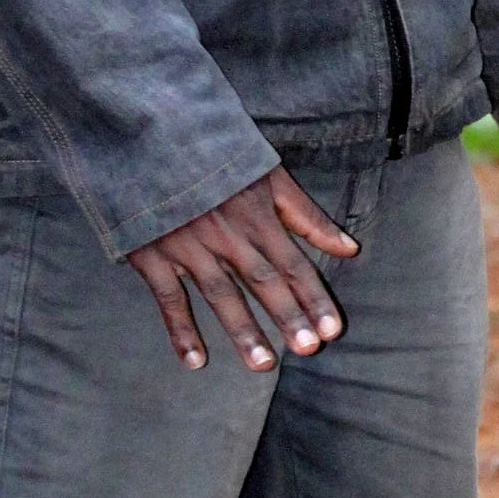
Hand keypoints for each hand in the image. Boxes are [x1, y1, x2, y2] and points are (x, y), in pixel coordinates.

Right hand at [129, 165, 359, 371]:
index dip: (313, 297)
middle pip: (263, 281)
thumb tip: (350, 249)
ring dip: (242, 330)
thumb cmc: (215, 156)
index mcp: (256, 215)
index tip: (332, 330)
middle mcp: (227, 233)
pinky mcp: (151, 252)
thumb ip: (307, 216)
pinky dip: (180, 330)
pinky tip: (195, 361)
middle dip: (287, 316)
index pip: (293, 263)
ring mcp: (188, 245)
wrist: (149, 133)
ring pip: (221, 293)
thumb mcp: (268, 176)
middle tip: (308, 350)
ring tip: (263, 364)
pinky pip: (168, 298)